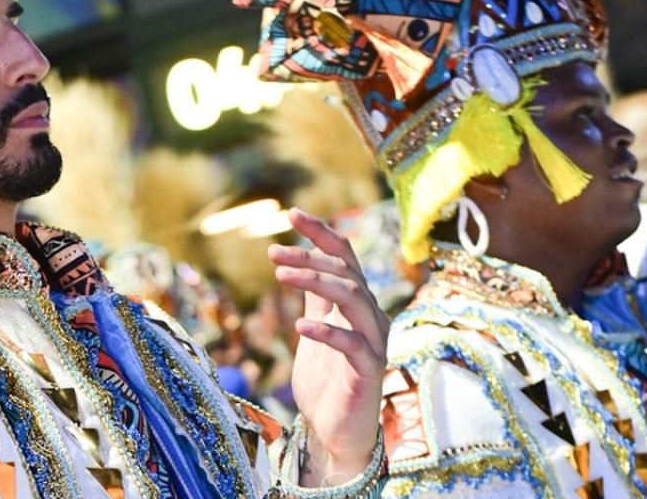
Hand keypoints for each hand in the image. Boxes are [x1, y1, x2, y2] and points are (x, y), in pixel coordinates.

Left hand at [272, 208, 389, 485]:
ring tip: (281, 276)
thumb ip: (315, 299)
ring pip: (353, 297)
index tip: (291, 213)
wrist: (336, 433)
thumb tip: (300, 261)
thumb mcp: (315, 330)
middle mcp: (371, 317)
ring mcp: (373, 342)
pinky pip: (352, 343)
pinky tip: (299, 326)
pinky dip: (326, 330)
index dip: (321, 233)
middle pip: (347, 272)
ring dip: (316, 282)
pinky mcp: (369, 370)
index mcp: (357, 304)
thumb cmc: (327, 382)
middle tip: (273, 254)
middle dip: (310, 257)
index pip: (345, 256)